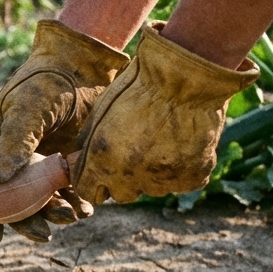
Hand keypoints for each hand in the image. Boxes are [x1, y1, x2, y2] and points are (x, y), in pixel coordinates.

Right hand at [0, 20, 128, 243]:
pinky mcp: (67, 163)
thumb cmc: (45, 80)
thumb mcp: (26, 108)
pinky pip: (68, 191)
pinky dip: (75, 202)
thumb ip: (14, 140)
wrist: (84, 66)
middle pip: (12, 200)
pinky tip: (84, 209)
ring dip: (53, 214)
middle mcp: (13, 159)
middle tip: (42, 235)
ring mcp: (40, 163)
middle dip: (25, 222)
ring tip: (69, 217)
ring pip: (42, 199)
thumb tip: (0, 180)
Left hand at [73, 24, 257, 203]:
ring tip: (160, 142)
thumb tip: (79, 161)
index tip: (99, 173)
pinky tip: (180, 147)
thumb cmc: (137, 87)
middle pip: (121, 194)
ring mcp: (163, 179)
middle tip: (133, 153)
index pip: (88, 192)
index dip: (93, 182)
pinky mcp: (192, 176)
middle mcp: (130, 176)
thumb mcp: (100, 112)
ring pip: (152, 189)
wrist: (184, 77)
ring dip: (152, 174)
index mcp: (102, 160)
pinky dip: (180, 170)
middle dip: (122, 180)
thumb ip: (88, 144)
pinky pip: (181, 183)